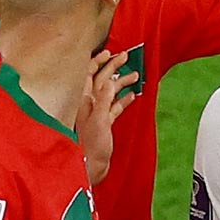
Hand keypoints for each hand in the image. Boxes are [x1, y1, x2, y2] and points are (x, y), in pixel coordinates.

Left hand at [78, 49, 138, 183]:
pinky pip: (114, 106)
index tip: (112, 53)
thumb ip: (103, 99)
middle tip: (126, 57)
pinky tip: (132, 95)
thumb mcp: (99, 120)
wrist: (90, 166)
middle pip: (101, 79)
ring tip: (135, 76)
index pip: (90, 73)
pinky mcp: (104, 123)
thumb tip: (110, 81)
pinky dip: (123, 100)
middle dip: (113, 67)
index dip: (100, 61)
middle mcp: (89, 103)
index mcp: (84, 100)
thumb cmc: (91, 145)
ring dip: (122, 83)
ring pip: (110, 92)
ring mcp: (96, 113)